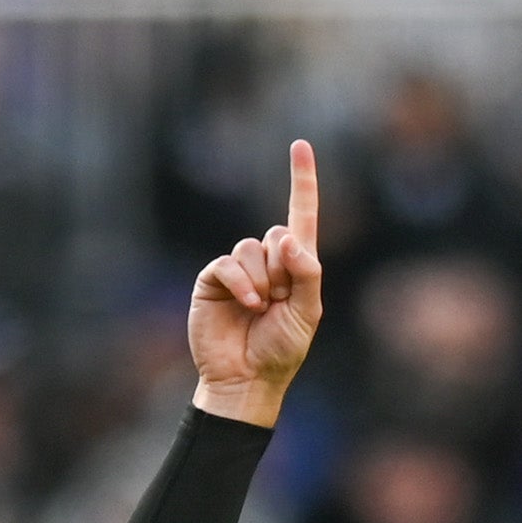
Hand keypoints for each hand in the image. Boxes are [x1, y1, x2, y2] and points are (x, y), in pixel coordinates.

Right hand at [190, 140, 322, 426]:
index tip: (300, 144)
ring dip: (261, 279)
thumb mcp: (307, 314)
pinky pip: (228, 263)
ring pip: (251, 248)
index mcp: (297, 266)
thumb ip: (307, 274)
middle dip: (283, 268)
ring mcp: (239, 269)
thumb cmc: (281, 350)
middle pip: (276, 233)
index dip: (302, 180)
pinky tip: (247, 305)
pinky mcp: (214, 279)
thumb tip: (290, 238)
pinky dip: (241, 283)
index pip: (301, 215)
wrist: (246, 378)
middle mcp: (268, 261)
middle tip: (280, 301)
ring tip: (262, 309)